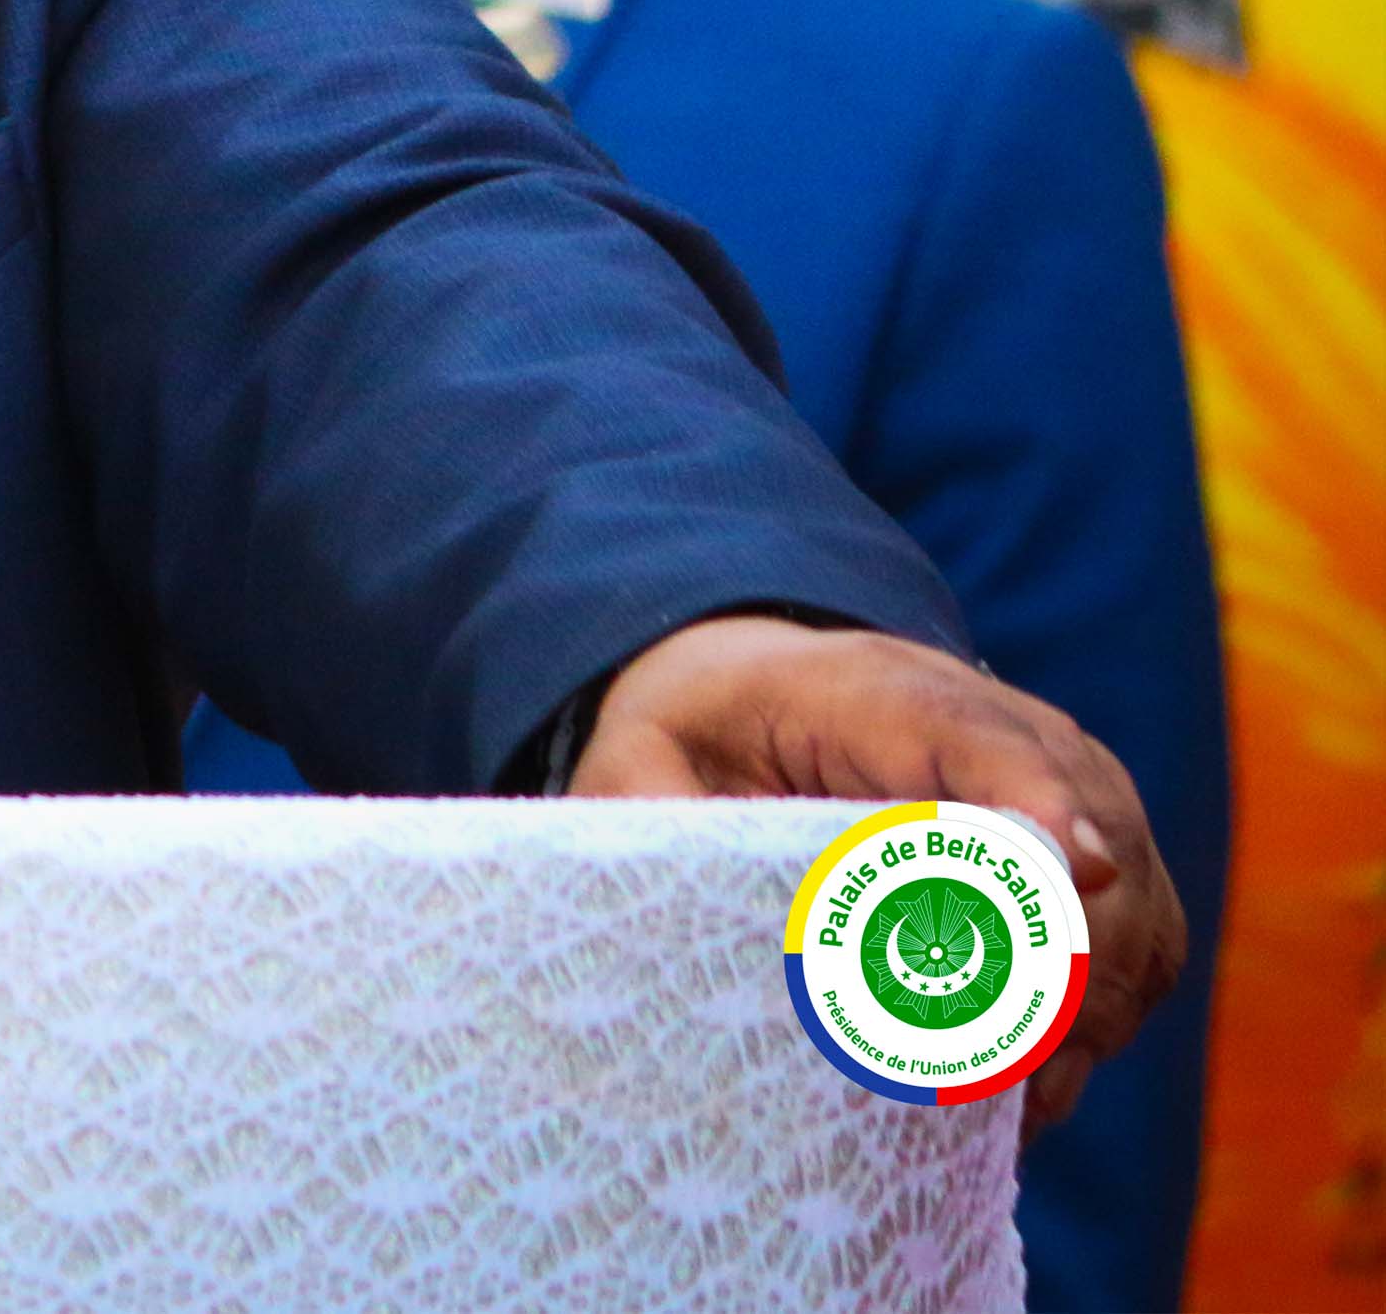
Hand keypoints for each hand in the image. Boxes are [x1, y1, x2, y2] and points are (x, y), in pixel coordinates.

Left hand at [575, 615, 1180, 1131]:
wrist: (776, 692)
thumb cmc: (713, 729)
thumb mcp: (645, 747)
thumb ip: (641, 795)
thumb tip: (657, 868)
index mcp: (891, 696)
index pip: (992, 742)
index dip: (1041, 805)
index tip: (1076, 873)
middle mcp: (1015, 736)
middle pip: (1093, 852)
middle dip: (1058, 967)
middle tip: (987, 1066)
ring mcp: (1079, 797)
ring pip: (1134, 920)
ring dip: (1079, 1019)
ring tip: (991, 1094)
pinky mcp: (1106, 857)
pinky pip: (1144, 954)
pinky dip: (1099, 1023)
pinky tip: (1023, 1079)